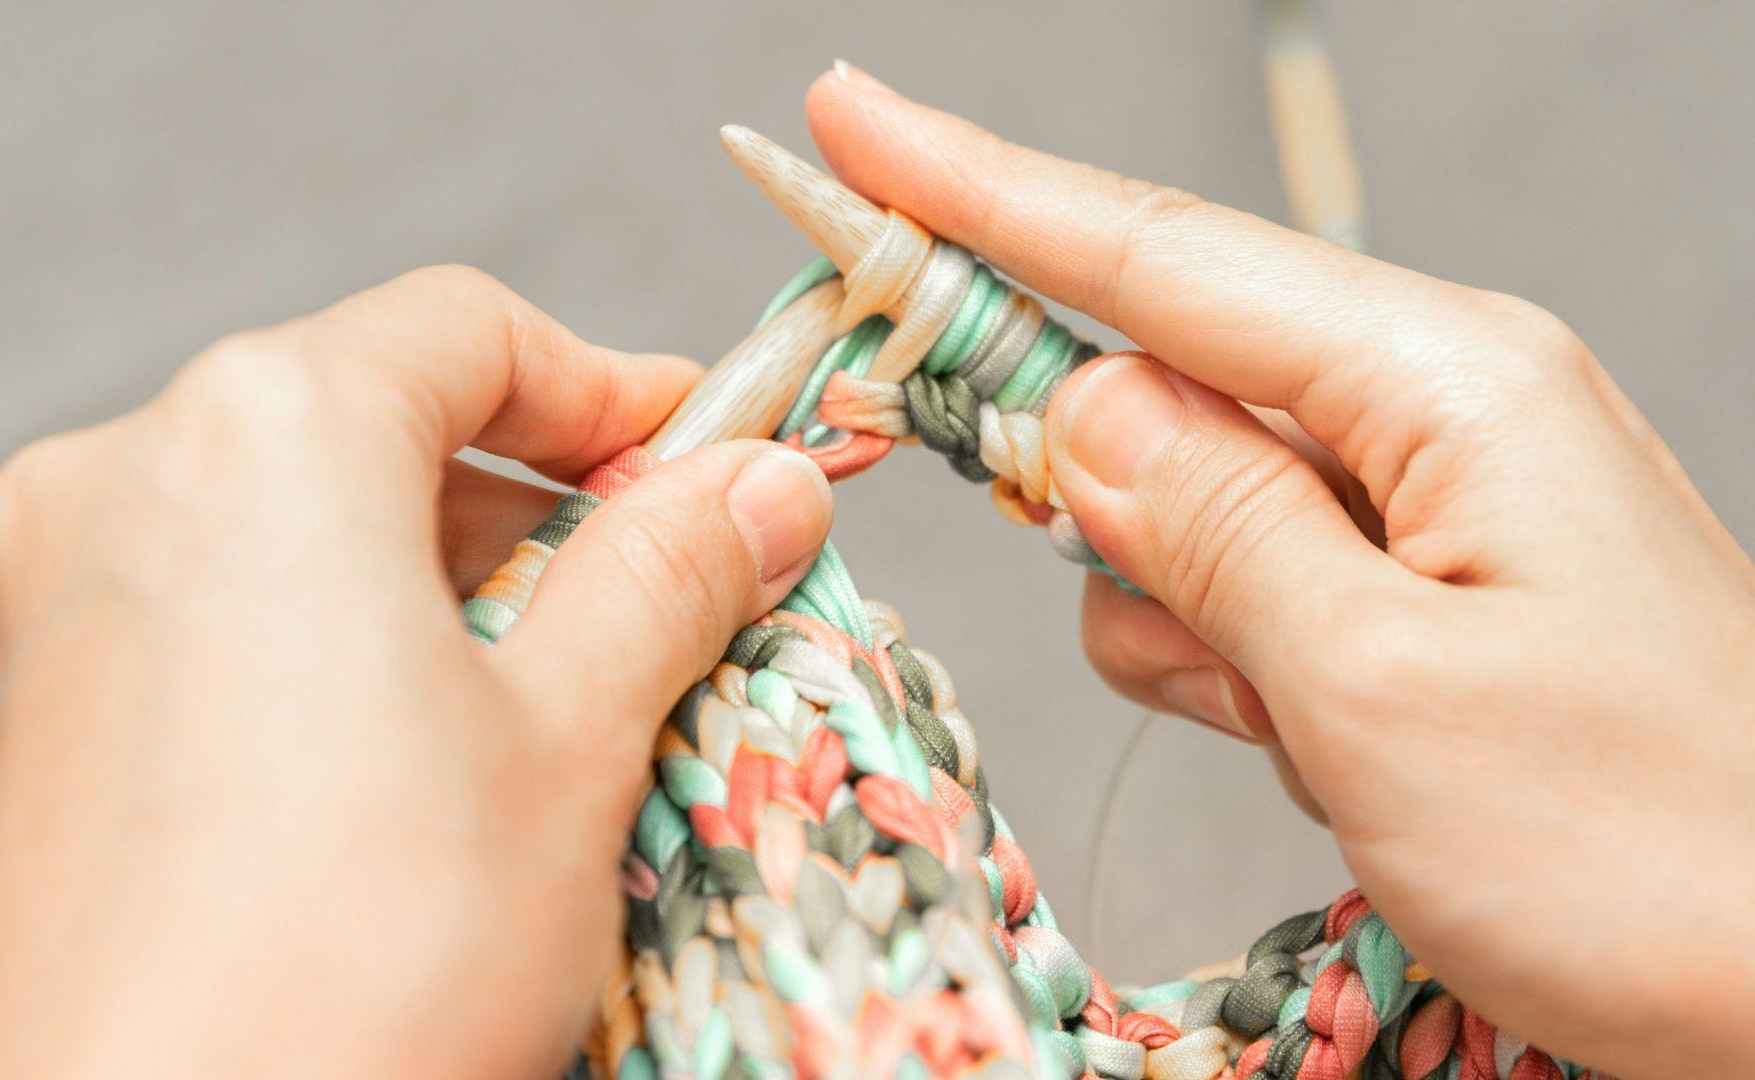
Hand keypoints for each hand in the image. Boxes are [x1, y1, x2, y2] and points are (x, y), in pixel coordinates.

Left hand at [0, 266, 833, 1079]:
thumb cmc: (359, 967)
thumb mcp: (571, 743)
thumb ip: (667, 574)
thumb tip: (757, 488)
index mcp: (259, 439)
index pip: (467, 332)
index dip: (613, 390)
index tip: (703, 462)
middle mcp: (110, 493)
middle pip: (360, 430)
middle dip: (517, 509)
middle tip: (636, 609)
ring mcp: (31, 621)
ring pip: (263, 541)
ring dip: (408, 596)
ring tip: (511, 727)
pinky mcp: (1, 746)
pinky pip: (174, 646)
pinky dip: (289, 671)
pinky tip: (366, 800)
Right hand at [808, 66, 1754, 1078]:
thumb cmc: (1651, 849)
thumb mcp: (1378, 691)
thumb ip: (1208, 528)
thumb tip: (1077, 410)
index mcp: (1442, 382)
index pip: (1158, 255)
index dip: (979, 190)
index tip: (848, 121)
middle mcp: (1437, 411)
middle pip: (1164, 377)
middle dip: (1095, 486)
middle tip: (1138, 597)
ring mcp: (1431, 505)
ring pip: (1192, 506)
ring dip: (1188, 620)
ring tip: (1300, 729)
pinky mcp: (1421, 592)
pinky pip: (1251, 588)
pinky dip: (1239, 667)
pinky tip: (1318, 744)